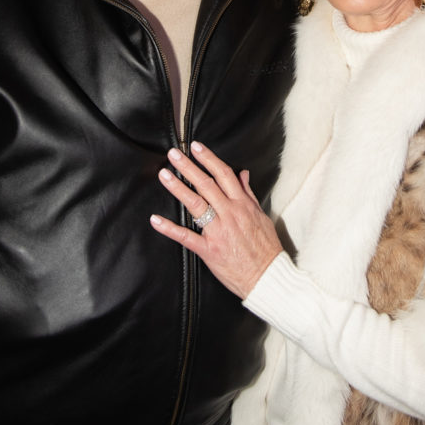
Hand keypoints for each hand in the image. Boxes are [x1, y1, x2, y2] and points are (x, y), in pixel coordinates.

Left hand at [150, 141, 282, 298]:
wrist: (268, 277)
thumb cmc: (266, 248)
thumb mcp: (262, 216)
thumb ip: (249, 194)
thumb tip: (242, 174)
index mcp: (243, 205)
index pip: (224, 175)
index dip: (209, 159)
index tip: (196, 147)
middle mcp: (230, 214)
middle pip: (206, 185)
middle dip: (188, 167)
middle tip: (173, 154)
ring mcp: (218, 232)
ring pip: (196, 204)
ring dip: (178, 188)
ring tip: (164, 174)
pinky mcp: (209, 250)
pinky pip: (186, 237)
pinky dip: (170, 228)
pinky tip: (156, 219)